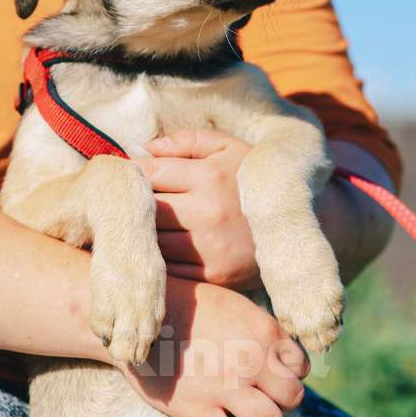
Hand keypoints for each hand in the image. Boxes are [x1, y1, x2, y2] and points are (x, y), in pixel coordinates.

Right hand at [117, 278, 307, 416]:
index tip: (274, 372)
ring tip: (246, 408)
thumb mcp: (234, 306)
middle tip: (265, 395)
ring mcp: (225, 387)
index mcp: (263, 332)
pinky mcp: (196, 410)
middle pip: (292, 395)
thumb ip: (261, 331)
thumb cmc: (187, 307)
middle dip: (282, 398)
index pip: (301, 365)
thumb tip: (282, 353)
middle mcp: (251, 361)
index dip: (290, 372)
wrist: (139, 316)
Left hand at [133, 129, 260, 290]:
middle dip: (131, 205)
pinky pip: (168, 267)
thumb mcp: (231, 149)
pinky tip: (153, 251)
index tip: (121, 178)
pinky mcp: (213, 276)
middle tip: (121, 203)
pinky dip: (156, 259)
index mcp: (210, 176)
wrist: (295, 228)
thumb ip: (189, 140)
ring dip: (140, 234)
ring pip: (152, 240)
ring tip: (133, 226)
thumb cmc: (253, 183)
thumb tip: (145, 147)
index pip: (149, 173)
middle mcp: (209, 212)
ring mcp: (210, 247)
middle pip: (146, 208)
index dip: (129, 174)